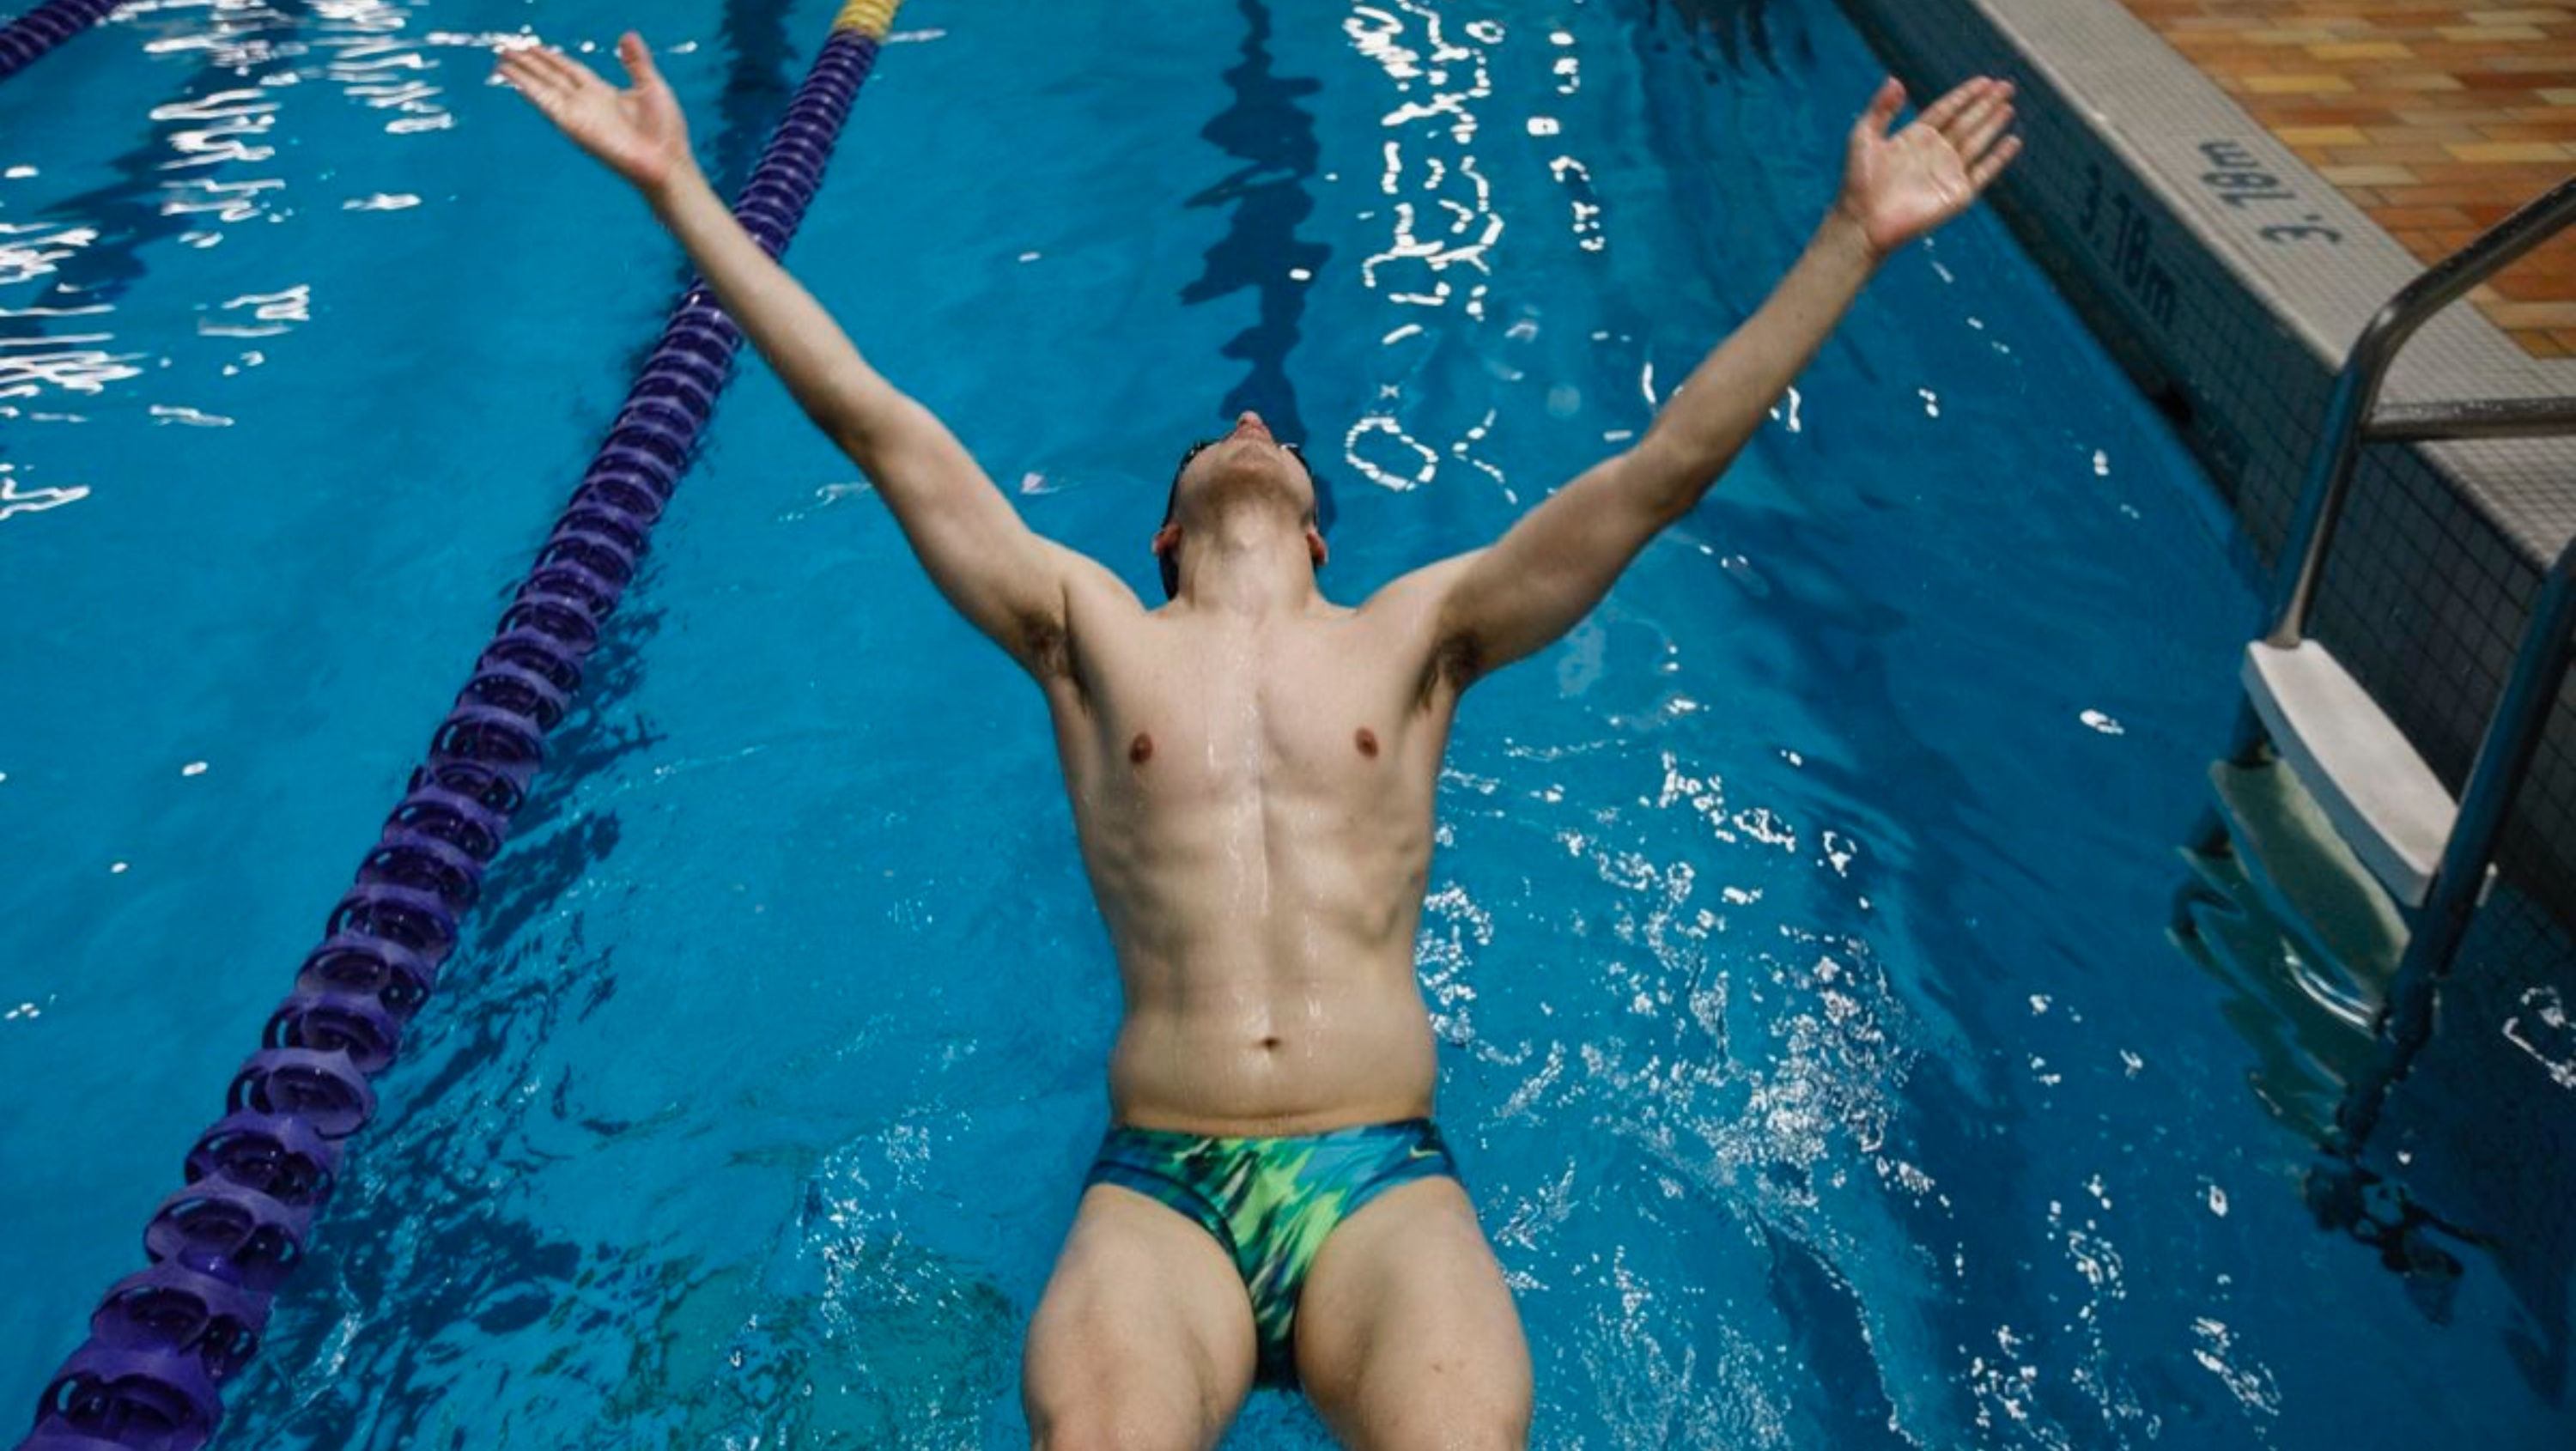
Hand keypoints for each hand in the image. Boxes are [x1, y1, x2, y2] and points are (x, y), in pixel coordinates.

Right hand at [496, 32, 694, 199]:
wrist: (667, 161)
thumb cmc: (664, 131)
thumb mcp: (651, 85)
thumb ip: (636, 61)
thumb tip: (627, 35)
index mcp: (603, 92)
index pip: (569, 70)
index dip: (551, 57)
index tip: (532, 46)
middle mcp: (586, 103)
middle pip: (550, 77)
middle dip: (529, 63)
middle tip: (506, 49)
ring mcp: (578, 114)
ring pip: (542, 87)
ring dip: (522, 74)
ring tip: (501, 60)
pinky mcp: (574, 126)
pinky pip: (546, 103)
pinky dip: (529, 89)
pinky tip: (512, 78)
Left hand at [1836, 76, 2019, 259]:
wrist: (1862, 223)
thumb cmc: (1858, 182)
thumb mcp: (1863, 137)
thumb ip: (1880, 108)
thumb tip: (1895, 80)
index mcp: (1914, 137)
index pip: (1946, 110)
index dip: (1965, 95)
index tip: (1984, 80)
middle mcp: (1934, 152)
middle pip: (1966, 122)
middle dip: (1986, 103)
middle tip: (2006, 86)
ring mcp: (1947, 173)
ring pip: (1977, 141)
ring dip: (1993, 124)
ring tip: (2008, 106)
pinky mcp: (1957, 194)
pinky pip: (1983, 172)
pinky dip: (1998, 157)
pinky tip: (2012, 141)